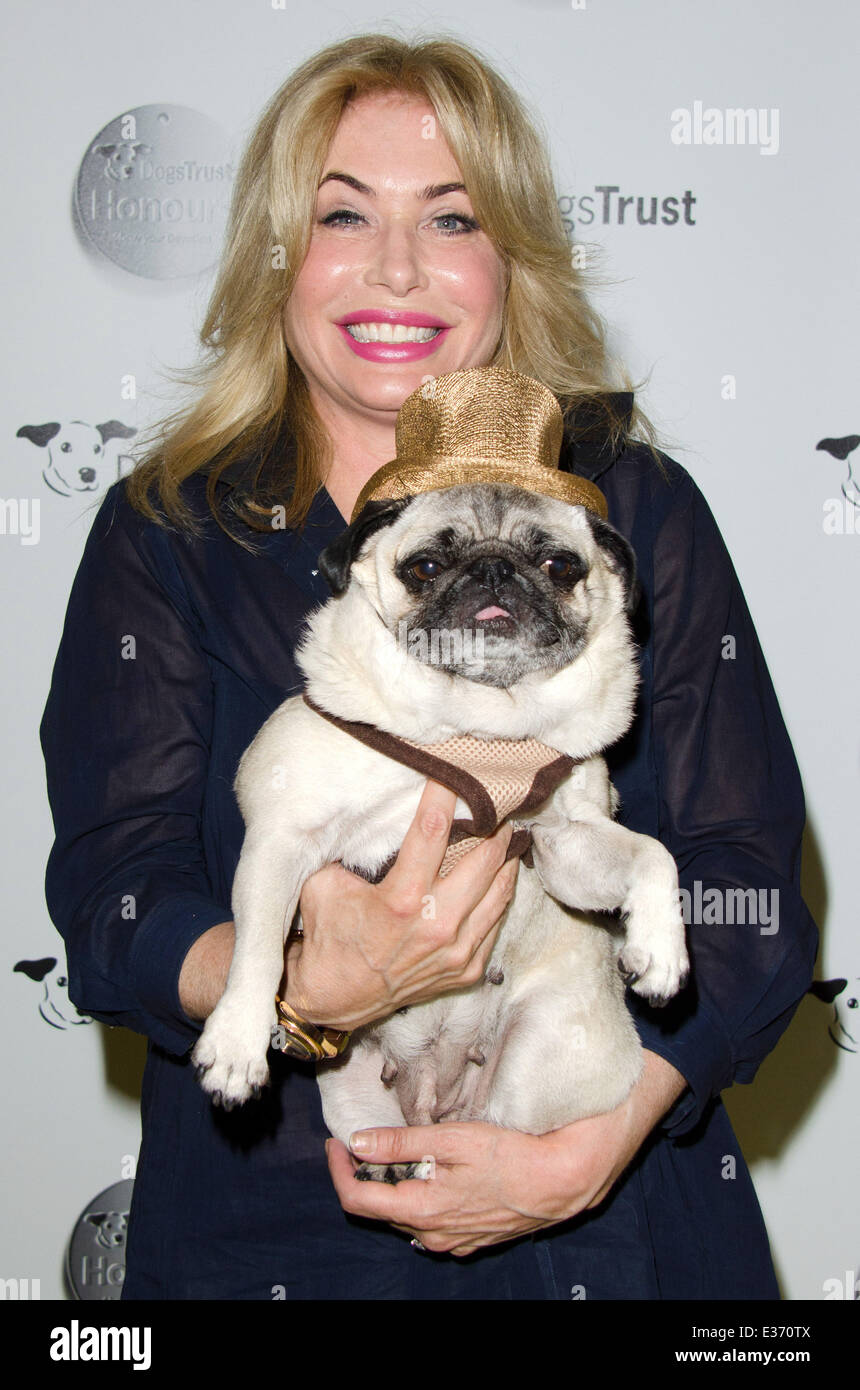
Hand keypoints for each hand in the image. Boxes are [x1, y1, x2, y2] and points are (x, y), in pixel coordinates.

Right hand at [282, 780, 518, 1030]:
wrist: (333, 997)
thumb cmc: (329, 934)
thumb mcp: (325, 884)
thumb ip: (349, 850)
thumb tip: (368, 812)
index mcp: (401, 900)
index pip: (432, 831)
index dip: (444, 795)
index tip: (453, 773)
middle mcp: (436, 925)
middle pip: (485, 860)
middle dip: (494, 827)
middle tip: (499, 805)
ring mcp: (455, 951)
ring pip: (501, 892)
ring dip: (506, 859)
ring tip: (508, 835)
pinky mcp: (465, 969)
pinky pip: (496, 924)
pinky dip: (501, 896)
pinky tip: (501, 877)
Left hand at [326, 1051, 686, 1255]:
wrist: (558, 1183)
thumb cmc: (509, 1155)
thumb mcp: (452, 1140)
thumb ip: (401, 1144)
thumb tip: (358, 1143)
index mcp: (420, 1209)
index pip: (357, 1199)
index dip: (339, 1170)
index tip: (336, 1143)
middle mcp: (430, 1234)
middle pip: (379, 1207)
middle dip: (366, 1175)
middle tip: (367, 1142)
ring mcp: (451, 1240)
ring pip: (405, 1215)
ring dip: (395, 1187)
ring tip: (401, 1153)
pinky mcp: (470, 1239)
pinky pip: (431, 1223)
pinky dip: (420, 1198)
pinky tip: (434, 1175)